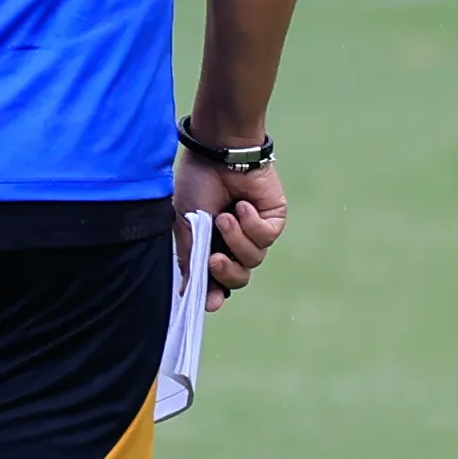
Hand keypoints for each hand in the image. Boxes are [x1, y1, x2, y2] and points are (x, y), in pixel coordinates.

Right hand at [175, 154, 285, 309]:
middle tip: (214, 259)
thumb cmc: (195, 184)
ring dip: (237, 240)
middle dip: (227, 273)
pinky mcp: (273, 219)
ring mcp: (253, 231)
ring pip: (254, 258)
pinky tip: (242, 206)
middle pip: (239, 277)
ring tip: (225, 217)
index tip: (210, 303)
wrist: (217, 155)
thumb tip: (189, 291)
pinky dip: (252, 224)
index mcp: (208, 244)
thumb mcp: (185, 224)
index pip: (215, 279)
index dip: (214, 293)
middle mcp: (232, 242)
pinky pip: (267, 237)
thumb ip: (190, 257)